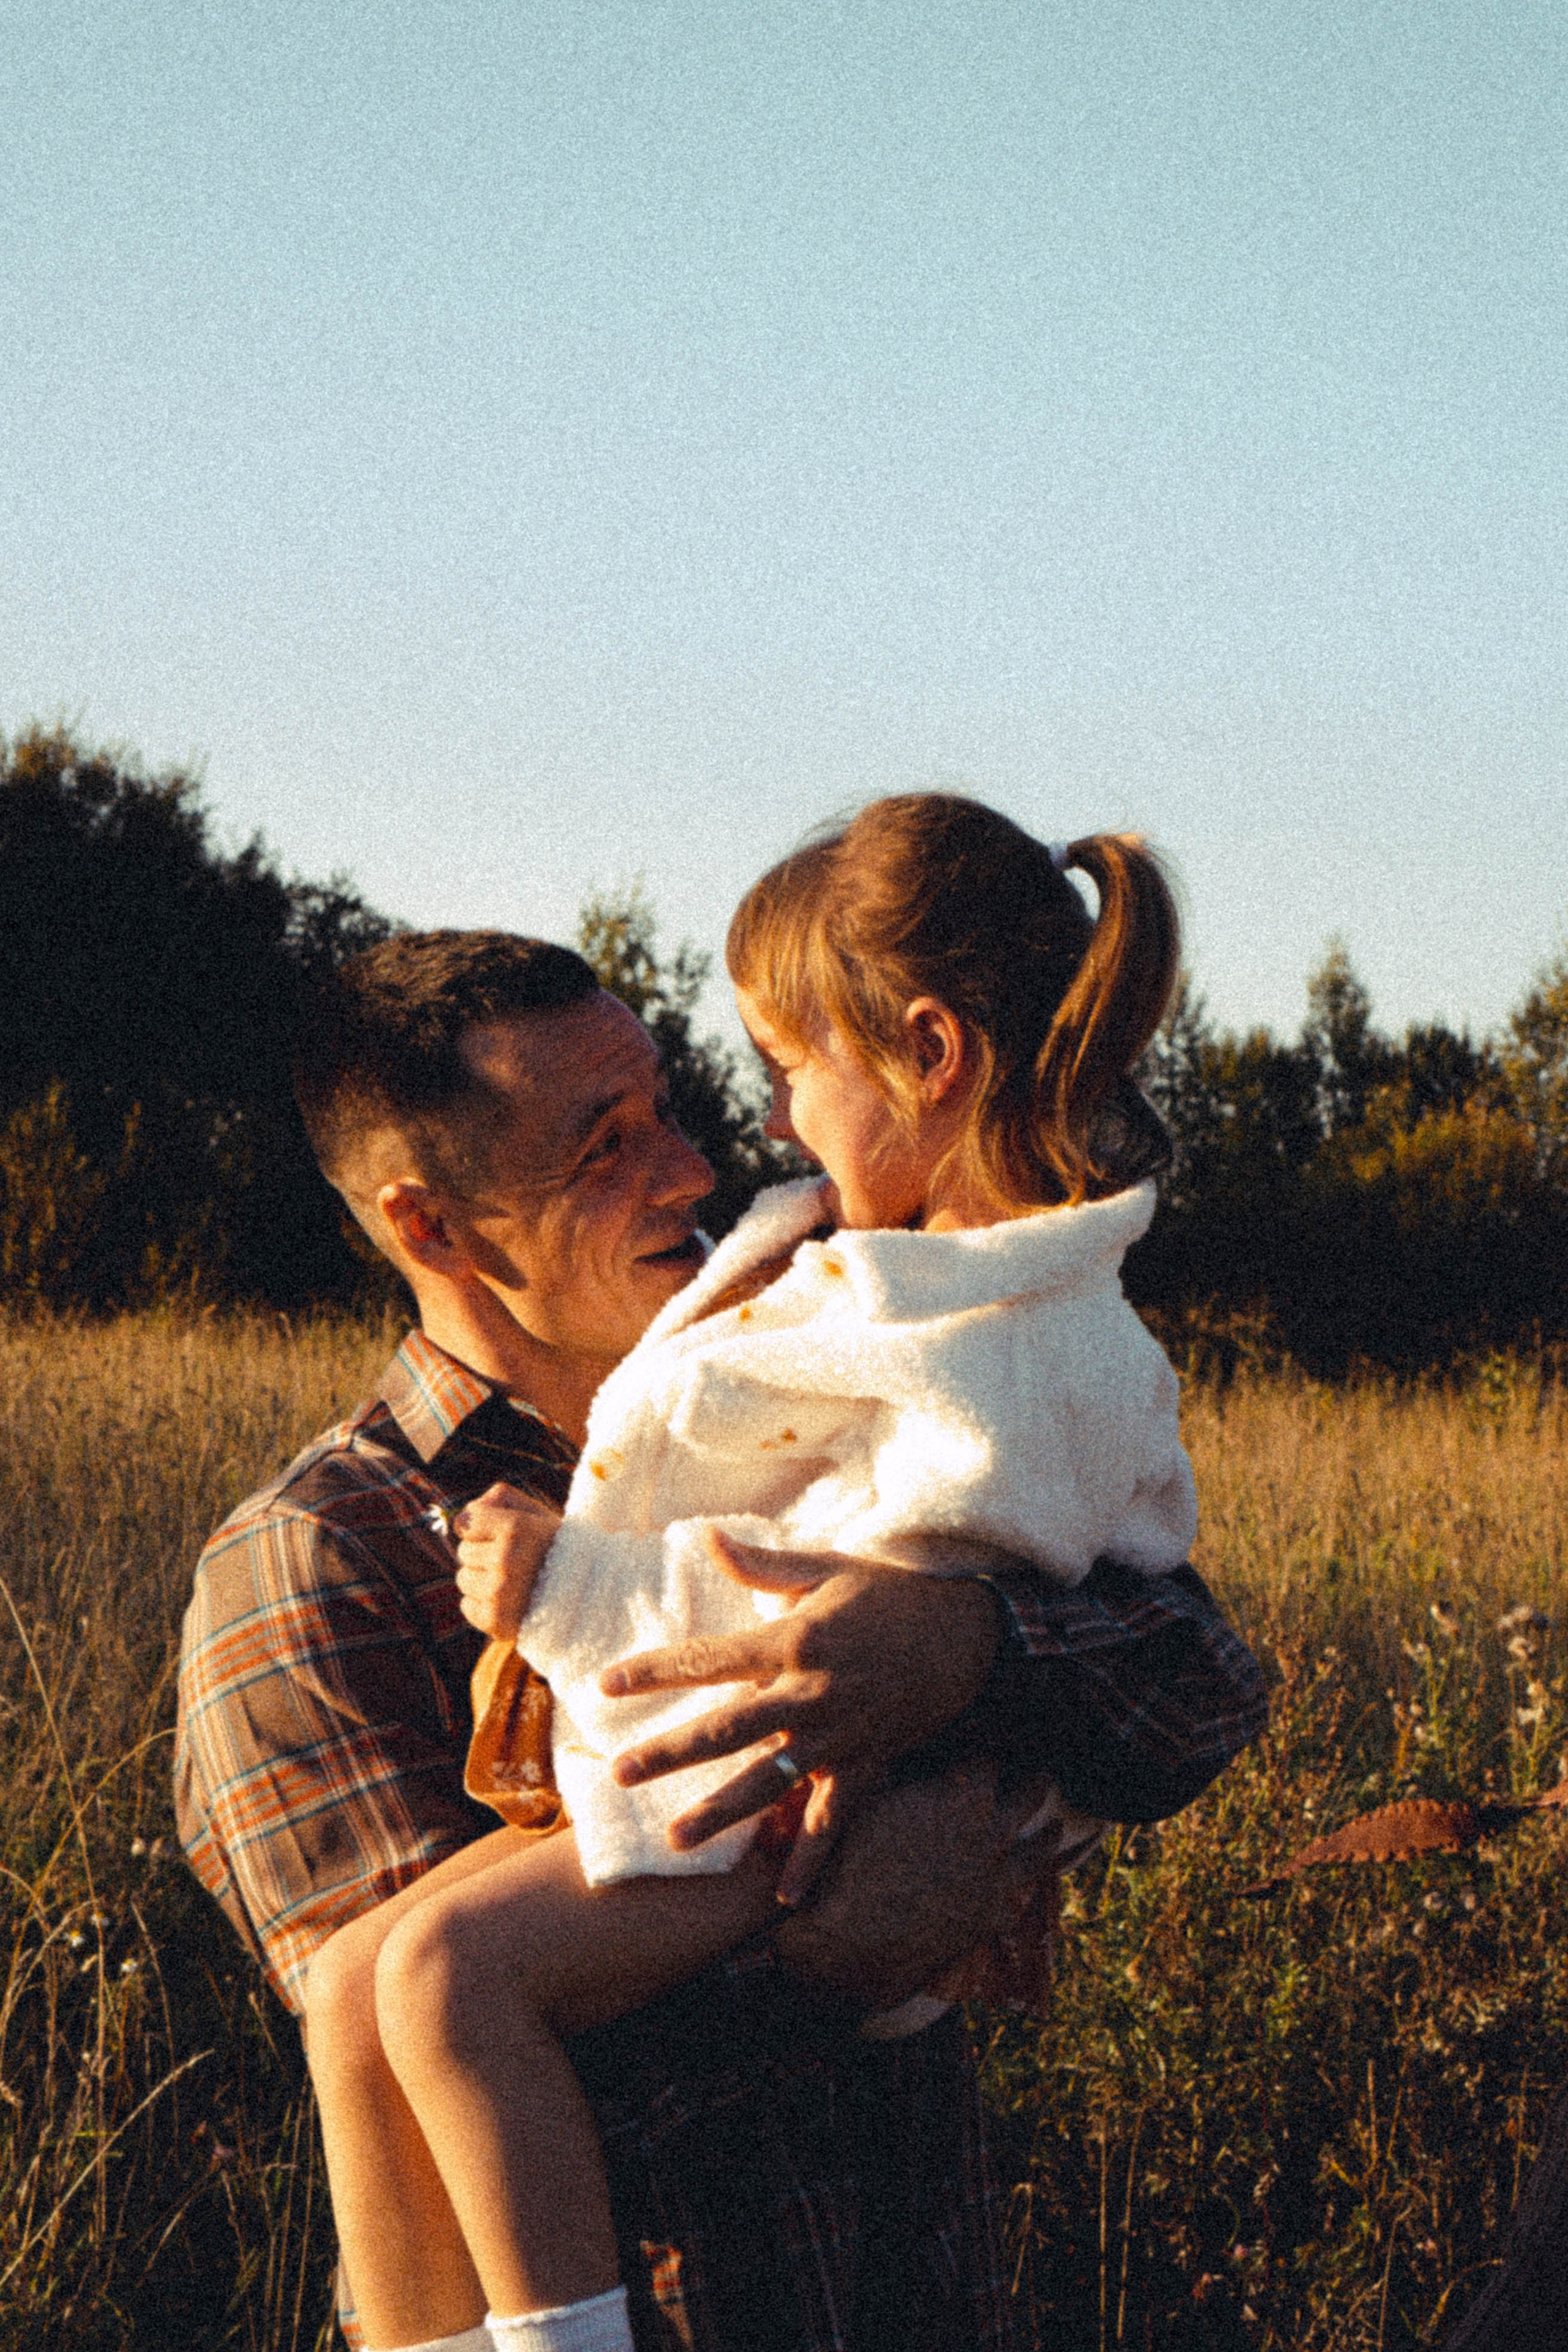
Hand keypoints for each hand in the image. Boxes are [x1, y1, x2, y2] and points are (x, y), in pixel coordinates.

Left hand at [453, 1483, 561, 1642]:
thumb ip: (499, 1499)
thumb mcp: (536, 1513)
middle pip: (464, 1552)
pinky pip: (467, 1606)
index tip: (504, 1535)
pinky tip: (509, 1602)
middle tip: (515, 1560)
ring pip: (463, 1579)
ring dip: (482, 1579)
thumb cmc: (556, 1547)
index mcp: (515, 1528)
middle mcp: (506, 1560)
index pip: (465, 1522)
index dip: (483, 1528)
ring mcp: (499, 1593)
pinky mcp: (496, 1621)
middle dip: (483, 1553)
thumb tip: (462, 1520)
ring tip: (513, 1582)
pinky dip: (482, 1605)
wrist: (589, 1594)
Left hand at [600, 1529, 1000, 1899]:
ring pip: (769, 1782)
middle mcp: (810, 1693)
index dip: (655, 1671)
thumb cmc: (891, 1596)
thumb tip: (706, 1536)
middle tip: (619, 1775)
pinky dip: (811, 1860)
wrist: (969, 1637)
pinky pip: (834, 1819)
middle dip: (670, 1753)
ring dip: (722, 1813)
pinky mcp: (867, 1765)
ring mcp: (839, 1736)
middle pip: (727, 1728)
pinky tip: (785, 1899)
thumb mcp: (827, 1568)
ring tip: (675, 1841)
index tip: (606, 1685)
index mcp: (794, 1639)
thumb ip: (762, 1563)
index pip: (709, 1657)